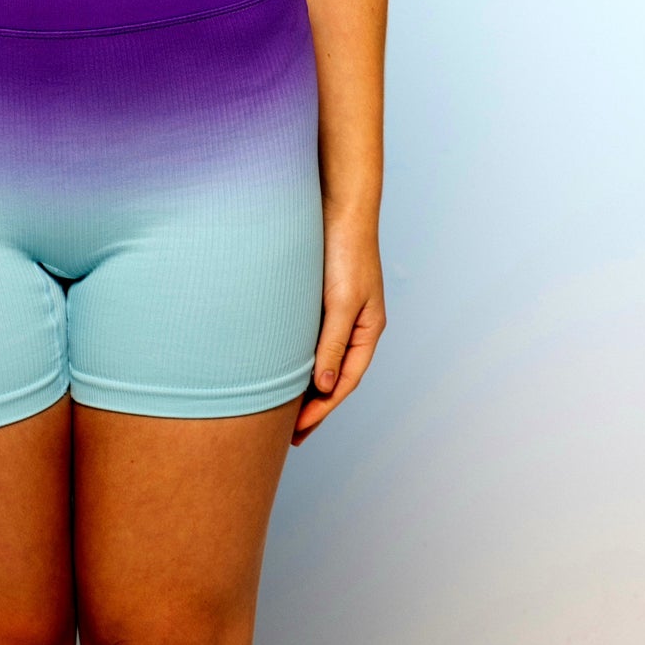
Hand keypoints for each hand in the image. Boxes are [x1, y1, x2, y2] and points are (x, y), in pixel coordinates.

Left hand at [293, 214, 385, 444]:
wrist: (335, 207)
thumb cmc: (344, 252)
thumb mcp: (341, 302)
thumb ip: (332, 345)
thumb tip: (325, 388)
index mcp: (367, 331)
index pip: (346, 382)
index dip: (322, 409)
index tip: (297, 431)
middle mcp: (353, 327)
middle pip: (334, 378)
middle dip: (314, 408)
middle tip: (289, 437)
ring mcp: (335, 315)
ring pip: (319, 361)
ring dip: (303, 387)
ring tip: (281, 413)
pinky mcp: (317, 302)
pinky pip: (306, 342)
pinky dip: (294, 362)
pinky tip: (276, 372)